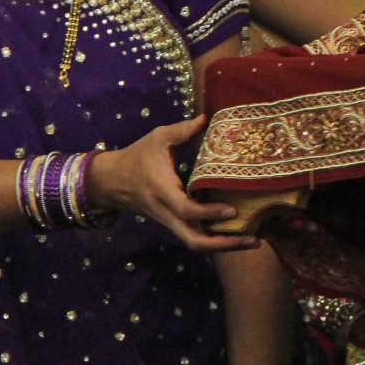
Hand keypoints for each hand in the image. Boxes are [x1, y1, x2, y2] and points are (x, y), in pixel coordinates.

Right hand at [89, 117, 260, 253]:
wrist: (110, 181)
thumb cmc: (136, 157)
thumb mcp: (157, 138)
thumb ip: (182, 130)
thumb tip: (207, 118)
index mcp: (162, 191)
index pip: (186, 209)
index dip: (209, 213)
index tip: (233, 210)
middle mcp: (166, 212)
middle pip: (194, 240)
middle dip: (224, 244)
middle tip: (254, 239)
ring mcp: (169, 222)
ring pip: (195, 243)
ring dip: (222, 246)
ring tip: (252, 240)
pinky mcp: (172, 224)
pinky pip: (193, 236)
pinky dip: (214, 239)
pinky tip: (235, 233)